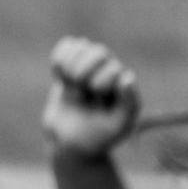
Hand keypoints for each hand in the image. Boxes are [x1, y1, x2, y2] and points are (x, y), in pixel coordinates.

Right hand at [42, 35, 140, 158]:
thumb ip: (129, 105)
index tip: (94, 101)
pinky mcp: (74, 63)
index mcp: (125, 87)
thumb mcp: (116, 128)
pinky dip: (59, 59)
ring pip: (83, 46)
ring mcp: (92, 66)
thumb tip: (127, 76)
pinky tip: (59, 76)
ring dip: (70, 67)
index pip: (114, 69)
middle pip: (99, 52)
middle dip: (83, 72)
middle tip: (77, 94)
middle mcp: (111, 72)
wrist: (69, 143)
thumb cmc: (96, 138)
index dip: (99, 83)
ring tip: (69, 87)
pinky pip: (67, 45)